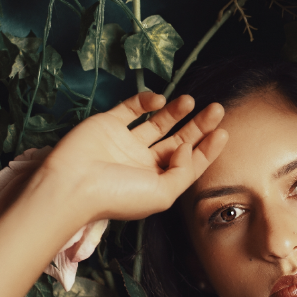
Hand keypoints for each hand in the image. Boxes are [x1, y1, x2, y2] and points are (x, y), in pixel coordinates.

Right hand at [36, 91, 226, 222]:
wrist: (72, 185)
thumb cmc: (117, 196)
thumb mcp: (162, 194)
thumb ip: (183, 172)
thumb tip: (186, 148)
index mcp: (156, 183)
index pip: (187, 163)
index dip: (206, 148)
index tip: (223, 132)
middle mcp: (143, 163)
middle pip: (177, 141)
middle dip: (198, 126)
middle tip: (217, 109)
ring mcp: (125, 142)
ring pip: (158, 123)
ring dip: (177, 112)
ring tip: (192, 101)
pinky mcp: (108, 124)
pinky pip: (131, 108)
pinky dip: (146, 101)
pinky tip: (160, 100)